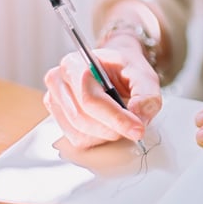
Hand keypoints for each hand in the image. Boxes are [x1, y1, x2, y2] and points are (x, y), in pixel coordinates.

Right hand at [44, 43, 161, 148]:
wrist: (114, 68)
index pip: (91, 98)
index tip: (138, 129)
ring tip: (122, 120)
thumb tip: (139, 116)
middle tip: (137, 126)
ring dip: (107, 134)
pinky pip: (78, 139)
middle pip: (84, 118)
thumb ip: (146, 94)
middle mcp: (59, 81)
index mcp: (75, 64)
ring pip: (81, 132)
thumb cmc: (125, 69)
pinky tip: (108, 124)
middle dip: (114, 128)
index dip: (116, 118)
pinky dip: (99, 138)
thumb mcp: (144, 74)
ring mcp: (55, 100)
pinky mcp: (58, 118)